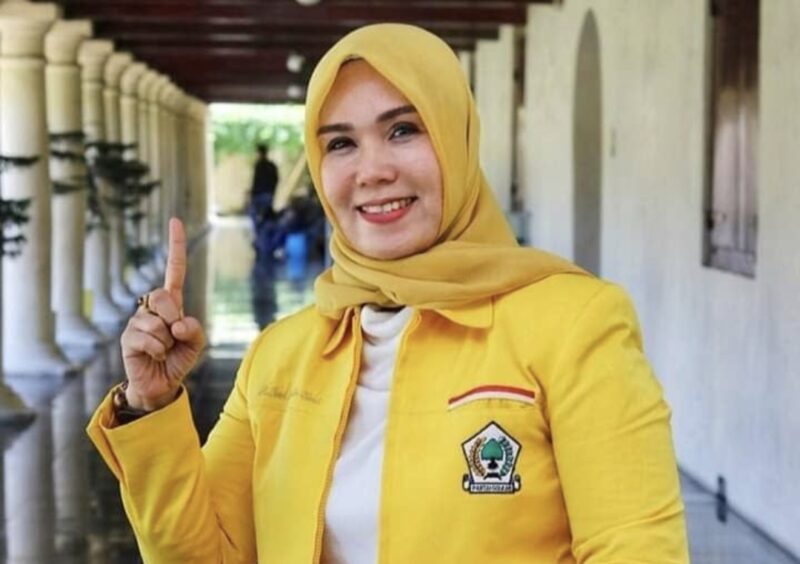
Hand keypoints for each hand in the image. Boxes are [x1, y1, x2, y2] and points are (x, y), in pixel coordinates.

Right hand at [120, 218, 205, 410]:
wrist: (161, 383)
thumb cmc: (179, 359)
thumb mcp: (196, 343)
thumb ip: (195, 330)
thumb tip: (177, 324)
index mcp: (172, 303)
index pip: (174, 270)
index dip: (176, 246)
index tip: (175, 221)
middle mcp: (152, 307)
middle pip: (162, 295)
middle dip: (172, 316)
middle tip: (174, 336)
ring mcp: (137, 321)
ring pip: (156, 322)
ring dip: (167, 341)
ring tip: (164, 350)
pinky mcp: (128, 338)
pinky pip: (148, 339)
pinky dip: (158, 350)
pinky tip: (155, 356)